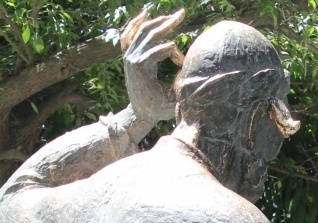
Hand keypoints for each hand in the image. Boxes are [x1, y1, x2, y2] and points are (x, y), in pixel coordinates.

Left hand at [120, 8, 184, 124]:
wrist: (138, 113)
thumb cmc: (157, 109)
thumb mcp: (173, 102)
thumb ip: (182, 87)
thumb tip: (190, 72)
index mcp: (143, 68)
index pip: (163, 48)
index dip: (176, 54)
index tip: (182, 66)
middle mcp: (133, 58)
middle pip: (151, 33)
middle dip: (168, 23)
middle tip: (181, 14)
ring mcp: (128, 55)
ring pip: (142, 30)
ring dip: (157, 21)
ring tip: (172, 16)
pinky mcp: (127, 56)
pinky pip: (128, 35)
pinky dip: (135, 23)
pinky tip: (145, 14)